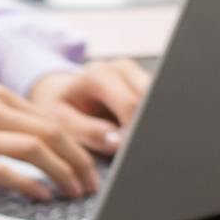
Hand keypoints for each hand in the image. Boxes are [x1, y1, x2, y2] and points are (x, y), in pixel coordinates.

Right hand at [0, 82, 100, 198]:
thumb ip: (5, 124)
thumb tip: (48, 149)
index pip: (50, 119)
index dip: (78, 145)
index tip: (92, 166)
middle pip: (51, 133)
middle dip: (79, 161)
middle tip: (92, 184)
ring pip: (35, 150)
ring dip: (63, 174)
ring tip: (75, 193)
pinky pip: (6, 172)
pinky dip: (30, 185)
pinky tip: (42, 196)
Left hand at [29, 57, 151, 152]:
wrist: (59, 95)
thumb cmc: (59, 109)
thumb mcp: (62, 122)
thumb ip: (89, 132)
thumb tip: (119, 141)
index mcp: (98, 75)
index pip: (131, 104)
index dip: (136, 130)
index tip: (133, 151)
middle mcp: (120, 68)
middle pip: (151, 98)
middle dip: (148, 125)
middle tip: (140, 149)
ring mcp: (135, 73)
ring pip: (160, 99)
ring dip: (153, 121)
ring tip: (141, 141)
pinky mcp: (144, 82)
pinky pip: (158, 101)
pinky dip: (154, 118)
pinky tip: (144, 132)